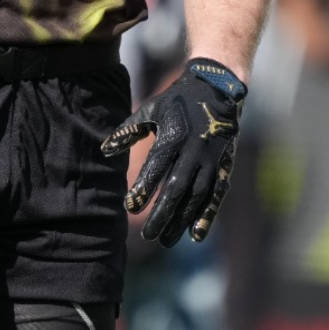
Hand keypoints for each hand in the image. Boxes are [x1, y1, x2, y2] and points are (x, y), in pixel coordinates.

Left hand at [101, 58, 245, 246]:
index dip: (144, 188)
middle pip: (177, 188)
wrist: (216, 89)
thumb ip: (128, 131)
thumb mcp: (150, 110)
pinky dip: (207, 216)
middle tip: (147, 235)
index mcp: (173, 135)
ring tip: (165, 240)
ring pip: (197, 196)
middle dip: (162, 213)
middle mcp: (194, 150)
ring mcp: (211, 160)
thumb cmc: (176, 102)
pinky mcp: (224, 166)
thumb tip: (104, 150)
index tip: (130, 206)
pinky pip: (216, 195)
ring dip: (182, 220)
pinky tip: (196, 235)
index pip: (157, 167)